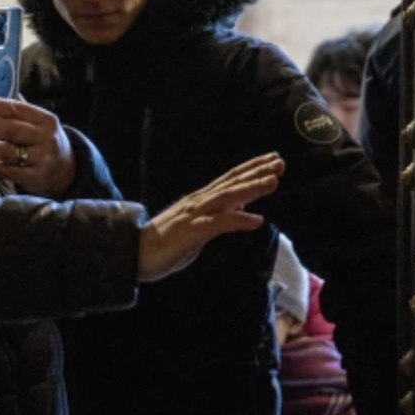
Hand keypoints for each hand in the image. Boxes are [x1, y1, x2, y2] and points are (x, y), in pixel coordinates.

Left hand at [0, 96, 75, 197]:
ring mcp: (42, 159)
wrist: (66, 172)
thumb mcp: (39, 125)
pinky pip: (5, 170)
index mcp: (46, 120)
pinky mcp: (34, 177)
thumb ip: (18, 111)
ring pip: (6, 151)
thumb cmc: (43, 142)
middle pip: (11, 129)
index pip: (17, 109)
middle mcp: (46, 138)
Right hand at [137, 153, 284, 281]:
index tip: (272, 160)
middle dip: (257, 172)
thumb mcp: (198, 226)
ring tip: (273, 182)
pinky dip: (238, 220)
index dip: (252, 169)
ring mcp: (195, 215)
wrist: (135, 254)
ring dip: (251, 188)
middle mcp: (199, 202)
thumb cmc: (166, 243)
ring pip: (227, 197)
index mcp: (201, 200)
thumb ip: (219, 216)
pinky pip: (218, 224)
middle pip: (232, 182)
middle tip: (279, 162)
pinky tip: (256, 220)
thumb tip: (240, 211)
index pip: (230, 180)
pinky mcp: (191, 231)